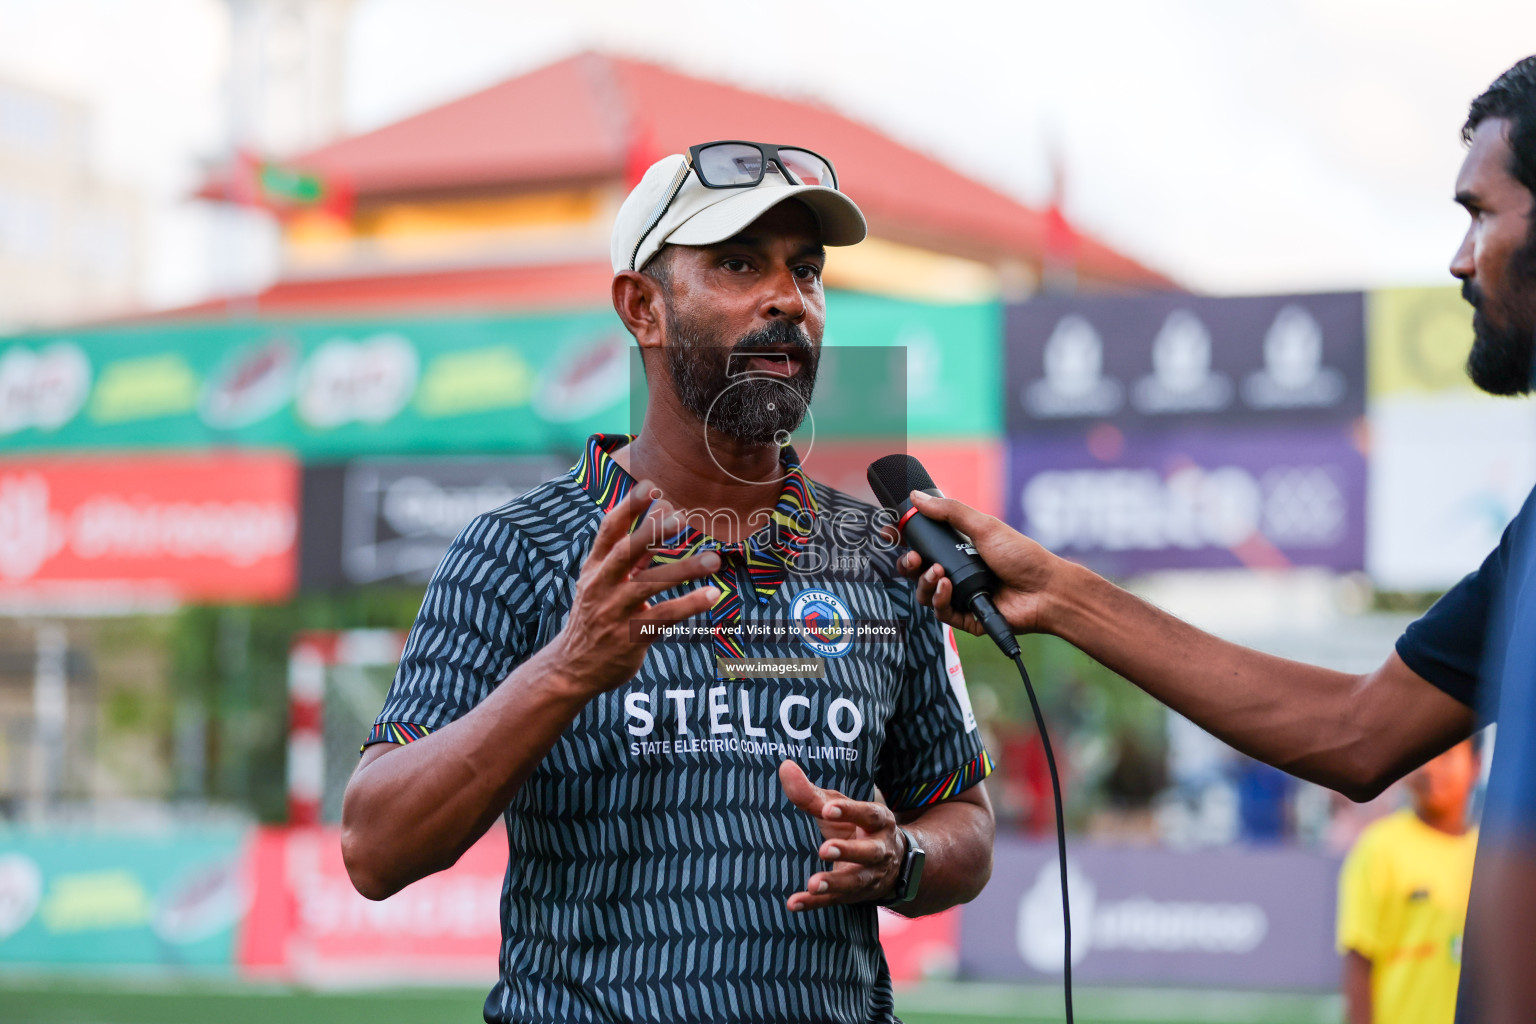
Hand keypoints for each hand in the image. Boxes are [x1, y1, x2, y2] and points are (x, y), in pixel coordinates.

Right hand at [551, 480, 719, 696]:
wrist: (572, 669)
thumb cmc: (594, 618)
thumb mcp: (602, 583)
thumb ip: (630, 556)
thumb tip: (656, 517)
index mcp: (593, 569)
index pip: (607, 533)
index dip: (627, 509)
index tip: (649, 487)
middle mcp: (601, 587)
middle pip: (625, 555)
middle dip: (650, 534)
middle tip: (679, 517)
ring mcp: (615, 613)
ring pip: (649, 587)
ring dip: (682, 571)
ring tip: (712, 560)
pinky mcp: (630, 637)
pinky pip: (663, 618)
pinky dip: (688, 606)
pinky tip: (711, 596)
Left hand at [778, 760, 901, 911]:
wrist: (888, 864)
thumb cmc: (854, 826)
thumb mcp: (837, 807)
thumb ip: (811, 793)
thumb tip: (785, 766)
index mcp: (878, 820)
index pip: (867, 813)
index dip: (850, 811)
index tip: (828, 809)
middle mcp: (880, 849)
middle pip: (868, 851)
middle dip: (848, 851)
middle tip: (825, 850)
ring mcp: (871, 876)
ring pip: (856, 882)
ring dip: (835, 883)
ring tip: (813, 884)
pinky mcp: (856, 896)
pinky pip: (836, 901)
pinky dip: (815, 904)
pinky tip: (795, 903)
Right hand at [896, 489, 1058, 636]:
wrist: (1046, 589)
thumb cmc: (1022, 556)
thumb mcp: (984, 526)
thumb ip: (949, 512)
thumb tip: (918, 496)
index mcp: (960, 550)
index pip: (924, 546)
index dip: (906, 543)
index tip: (891, 534)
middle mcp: (958, 573)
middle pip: (918, 572)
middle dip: (909, 565)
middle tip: (914, 559)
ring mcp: (961, 596)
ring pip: (925, 593)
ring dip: (925, 582)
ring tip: (938, 573)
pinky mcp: (966, 618)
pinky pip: (940, 611)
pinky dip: (939, 598)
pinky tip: (948, 587)